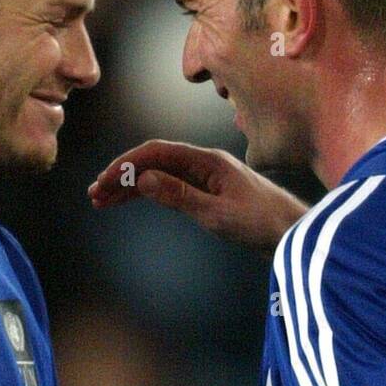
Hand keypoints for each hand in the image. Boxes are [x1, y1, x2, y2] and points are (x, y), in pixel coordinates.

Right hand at [88, 140, 305, 253]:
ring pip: (158, 174)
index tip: (104, 182)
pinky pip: (170, 186)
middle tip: (94, 194)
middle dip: (122, 176)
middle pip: (153, 161)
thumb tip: (144, 179)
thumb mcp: (217, 214)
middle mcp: (204, 163)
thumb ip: (180, 196)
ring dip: (130, 186)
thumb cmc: (261, 223)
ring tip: (103, 201)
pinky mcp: (208, 191)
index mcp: (207, 160)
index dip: (126, 165)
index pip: (156, 153)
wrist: (291, 233)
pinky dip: (148, 193)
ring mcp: (205, 176)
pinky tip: (130, 200)